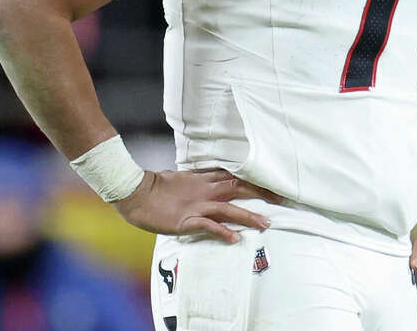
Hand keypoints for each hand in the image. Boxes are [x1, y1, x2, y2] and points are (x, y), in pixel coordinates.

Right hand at [113, 169, 280, 242]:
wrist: (135, 192)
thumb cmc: (155, 187)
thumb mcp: (181, 179)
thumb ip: (198, 180)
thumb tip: (210, 180)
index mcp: (203, 180)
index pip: (235, 177)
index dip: (255, 180)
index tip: (273, 184)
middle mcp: (204, 191)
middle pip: (238, 188)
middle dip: (260, 194)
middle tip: (281, 200)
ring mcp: (196, 205)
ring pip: (229, 209)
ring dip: (248, 216)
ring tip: (266, 223)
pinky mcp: (186, 220)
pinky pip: (208, 226)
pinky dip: (223, 232)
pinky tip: (235, 239)